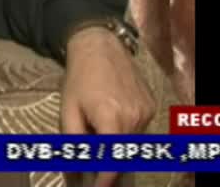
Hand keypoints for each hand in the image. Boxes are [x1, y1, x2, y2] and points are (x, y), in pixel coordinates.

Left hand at [60, 26, 156, 186]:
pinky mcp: (151, 105)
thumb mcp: (68, 110)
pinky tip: (111, 112)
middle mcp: (133, 118)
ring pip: (132, 141)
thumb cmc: (78, 78)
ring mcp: (145, 111)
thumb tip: (75, 169)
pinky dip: (126, 128)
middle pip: (123, 153)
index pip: (112, 162)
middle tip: (93, 154)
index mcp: (111, 120)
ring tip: (99, 122)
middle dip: (108, 159)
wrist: (98, 46)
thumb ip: (73, 142)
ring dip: (117, 141)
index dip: (105, 180)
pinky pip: (139, 127)